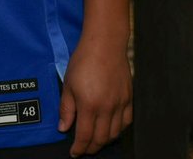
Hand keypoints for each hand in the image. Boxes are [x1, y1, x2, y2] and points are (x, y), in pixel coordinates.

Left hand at [57, 37, 132, 156]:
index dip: (79, 148)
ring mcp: (120, 103)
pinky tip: (111, 129)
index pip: (85, 136)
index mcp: (89, 104)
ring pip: (115, 133)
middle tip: (83, 150)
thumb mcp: (68, 84)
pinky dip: (118, 130)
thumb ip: (66, 109)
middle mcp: (107, 107)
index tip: (74, 153)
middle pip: (101, 138)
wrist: (105, 44)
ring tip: (95, 141)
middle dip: (91, 148)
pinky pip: (127, 121)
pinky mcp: (129, 98)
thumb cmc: (83, 60)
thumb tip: (63, 128)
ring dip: (104, 141)